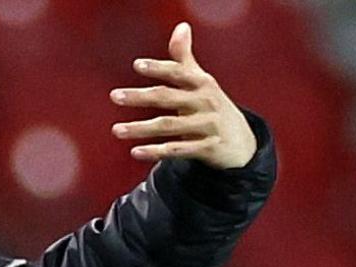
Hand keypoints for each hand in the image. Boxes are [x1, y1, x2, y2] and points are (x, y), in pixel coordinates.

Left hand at [109, 22, 256, 169]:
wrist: (242, 143)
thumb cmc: (212, 107)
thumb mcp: (201, 82)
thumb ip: (185, 59)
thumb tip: (181, 26)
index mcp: (203, 83)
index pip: (179, 73)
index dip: (159, 68)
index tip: (137, 65)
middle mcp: (206, 102)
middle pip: (168, 98)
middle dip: (140, 96)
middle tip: (113, 96)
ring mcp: (207, 125)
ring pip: (169, 126)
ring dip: (141, 128)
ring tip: (116, 130)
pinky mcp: (207, 148)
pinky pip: (178, 150)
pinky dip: (156, 151)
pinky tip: (135, 152)